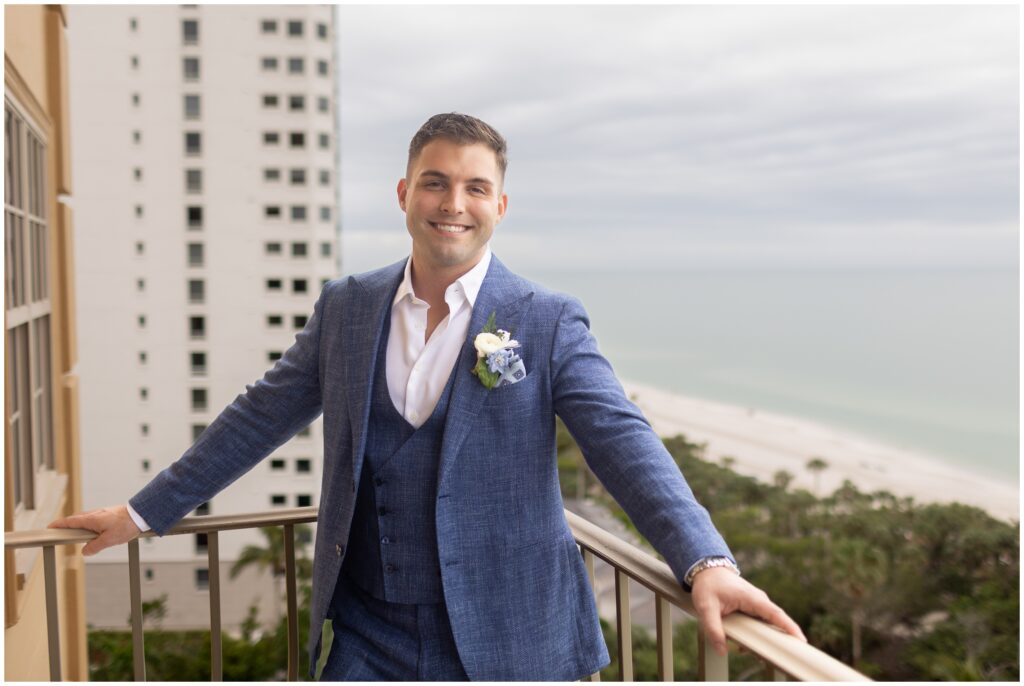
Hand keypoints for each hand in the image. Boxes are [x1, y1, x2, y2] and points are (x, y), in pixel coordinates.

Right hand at [48, 505, 141, 555]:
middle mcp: (94, 514)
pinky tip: (92, 531)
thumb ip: (95, 547)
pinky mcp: (108, 513)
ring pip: (85, 519)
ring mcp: (101, 512)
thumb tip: (84, 551)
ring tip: (75, 535)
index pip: (70, 521)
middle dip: (66, 525)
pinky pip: (93, 519)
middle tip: (59, 532)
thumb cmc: (126, 525)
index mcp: (91, 519)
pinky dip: (87, 524)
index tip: (49, 527)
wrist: (140, 514)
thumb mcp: (109, 540)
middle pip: (75, 519)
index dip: (59, 525)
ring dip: (77, 525)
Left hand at [691, 567, 806, 656]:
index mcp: (752, 598)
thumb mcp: (706, 607)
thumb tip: (722, 650)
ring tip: (758, 655)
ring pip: (767, 625)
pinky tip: (745, 647)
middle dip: (780, 639)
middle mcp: (759, 601)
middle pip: (775, 622)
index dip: (789, 627)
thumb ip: (713, 629)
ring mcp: (756, 605)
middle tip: (781, 657)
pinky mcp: (752, 608)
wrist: (707, 570)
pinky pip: (759, 624)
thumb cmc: (708, 585)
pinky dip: (757, 635)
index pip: (775, 614)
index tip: (801, 640)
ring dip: (765, 639)